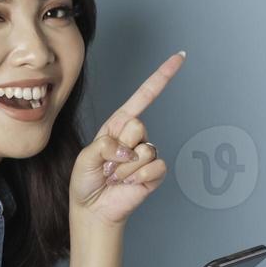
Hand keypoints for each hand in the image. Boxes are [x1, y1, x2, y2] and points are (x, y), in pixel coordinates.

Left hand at [70, 51, 185, 227]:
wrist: (93, 209)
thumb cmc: (86, 181)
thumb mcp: (86, 157)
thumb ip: (104, 145)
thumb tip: (127, 149)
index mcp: (118, 125)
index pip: (143, 96)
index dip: (161, 77)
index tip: (179, 57)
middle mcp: (135, 137)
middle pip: (138, 125)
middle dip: (120, 146)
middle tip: (109, 163)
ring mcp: (146, 154)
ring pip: (144, 150)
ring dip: (125, 168)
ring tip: (116, 176)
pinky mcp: (155, 172)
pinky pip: (155, 166)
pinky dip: (138, 177)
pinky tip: (129, 184)